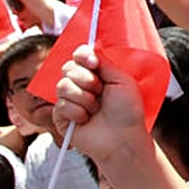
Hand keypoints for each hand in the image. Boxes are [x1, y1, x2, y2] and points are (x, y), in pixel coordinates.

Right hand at [53, 44, 150, 159]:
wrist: (124, 137)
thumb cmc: (128, 111)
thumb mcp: (122, 80)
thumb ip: (105, 62)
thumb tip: (91, 51)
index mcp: (96, 74)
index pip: (79, 55)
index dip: (83, 55)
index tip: (93, 63)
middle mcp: (81, 85)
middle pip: (68, 67)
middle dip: (85, 79)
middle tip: (99, 91)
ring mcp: (70, 100)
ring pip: (62, 85)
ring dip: (83, 97)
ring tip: (95, 109)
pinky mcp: (62, 117)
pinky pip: (60, 105)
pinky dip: (76, 112)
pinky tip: (86, 119)